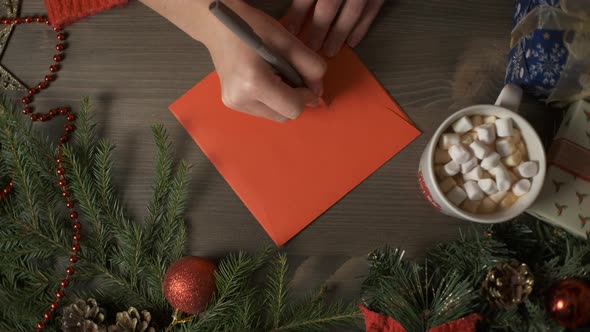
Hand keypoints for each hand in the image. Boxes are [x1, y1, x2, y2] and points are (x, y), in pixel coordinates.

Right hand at [141, 0, 325, 122]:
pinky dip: (271, 99)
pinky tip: (265, 78)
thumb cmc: (251, 27)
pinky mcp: (232, 104)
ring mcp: (234, 104)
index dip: (306, 95)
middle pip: (285, 116)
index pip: (293, 108)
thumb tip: (318, 92)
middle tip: (289, 73)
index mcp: (253, 83)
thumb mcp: (288, 41)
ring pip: (275, 116)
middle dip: (294, 98)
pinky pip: (263, 110)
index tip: (305, 79)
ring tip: (274, 73)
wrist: (218, 25)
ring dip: (283, 100)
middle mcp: (241, 99)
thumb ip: (310, 67)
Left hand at [285, 0, 384, 56]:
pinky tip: (352, 42)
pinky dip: (361, 29)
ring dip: (338, 35)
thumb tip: (293, 11)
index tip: (289, 31)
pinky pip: (370, 13)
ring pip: (350, 14)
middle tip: (311, 48)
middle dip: (318, 30)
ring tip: (328, 52)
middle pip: (327, 9)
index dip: (297, 15)